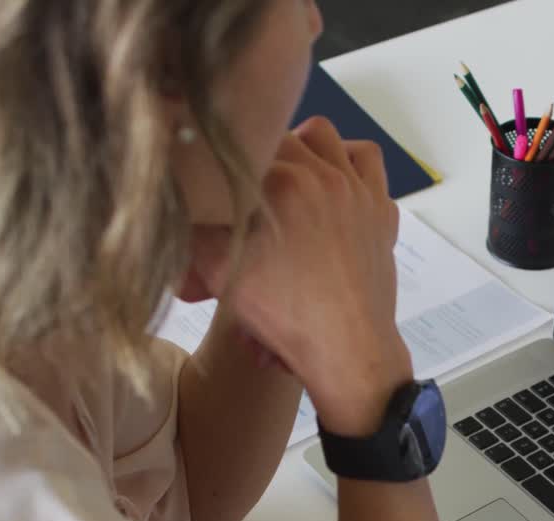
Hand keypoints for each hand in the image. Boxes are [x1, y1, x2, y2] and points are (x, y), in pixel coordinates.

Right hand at [190, 117, 410, 435]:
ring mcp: (358, 190)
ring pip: (326, 137)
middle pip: (280, 138)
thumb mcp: (222, 272)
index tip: (217, 180)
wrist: (346, 349)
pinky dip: (349, 162)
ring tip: (287, 176)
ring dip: (304, 147)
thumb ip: (194, 231)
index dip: (224, 161)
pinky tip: (333, 184)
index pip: (242, 144)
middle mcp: (323, 174)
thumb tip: (172, 207)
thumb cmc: (285, 316)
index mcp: (281, 182)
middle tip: (247, 189)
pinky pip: (368, 163)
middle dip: (259, 157)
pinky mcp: (381, 209)